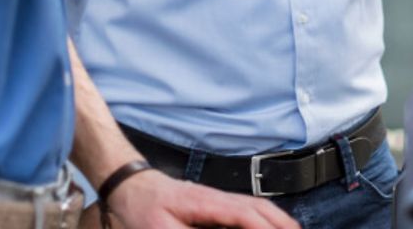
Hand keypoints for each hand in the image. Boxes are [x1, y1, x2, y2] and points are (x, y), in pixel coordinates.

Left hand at [100, 168, 297, 228]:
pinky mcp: (214, 205)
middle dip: (282, 223)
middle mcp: (217, 198)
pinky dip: (264, 218)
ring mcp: (217, 199)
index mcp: (207, 203)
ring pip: (256, 206)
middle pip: (259, 208)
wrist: (130, 188)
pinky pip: (246, 210)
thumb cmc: (142, 210)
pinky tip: (267, 227)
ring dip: (277, 220)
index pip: (246, 215)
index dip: (266, 228)